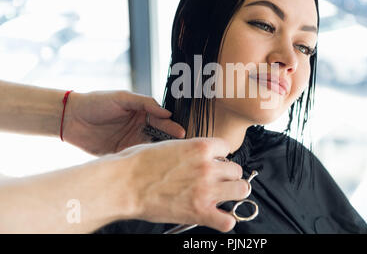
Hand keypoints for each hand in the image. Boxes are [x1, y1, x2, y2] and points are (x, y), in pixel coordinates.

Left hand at [63, 90, 184, 154]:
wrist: (70, 118)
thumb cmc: (96, 102)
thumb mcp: (122, 98)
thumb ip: (145, 103)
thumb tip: (166, 113)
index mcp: (142, 113)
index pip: (161, 120)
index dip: (171, 126)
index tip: (182, 132)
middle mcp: (139, 128)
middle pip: (159, 136)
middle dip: (170, 141)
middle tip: (181, 147)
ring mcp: (130, 142)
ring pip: (149, 148)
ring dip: (159, 153)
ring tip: (171, 158)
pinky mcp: (120, 154)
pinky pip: (135, 158)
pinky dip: (143, 162)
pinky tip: (152, 165)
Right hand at [117, 137, 248, 232]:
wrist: (123, 184)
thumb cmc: (138, 163)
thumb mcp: (169, 145)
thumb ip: (189, 151)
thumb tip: (197, 156)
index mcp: (200, 147)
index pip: (227, 148)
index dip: (220, 156)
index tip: (213, 162)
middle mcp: (208, 166)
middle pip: (237, 170)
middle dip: (227, 176)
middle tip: (216, 181)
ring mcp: (206, 190)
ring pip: (241, 190)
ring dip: (232, 194)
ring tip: (220, 197)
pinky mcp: (199, 212)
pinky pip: (228, 221)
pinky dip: (224, 221)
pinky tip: (215, 217)